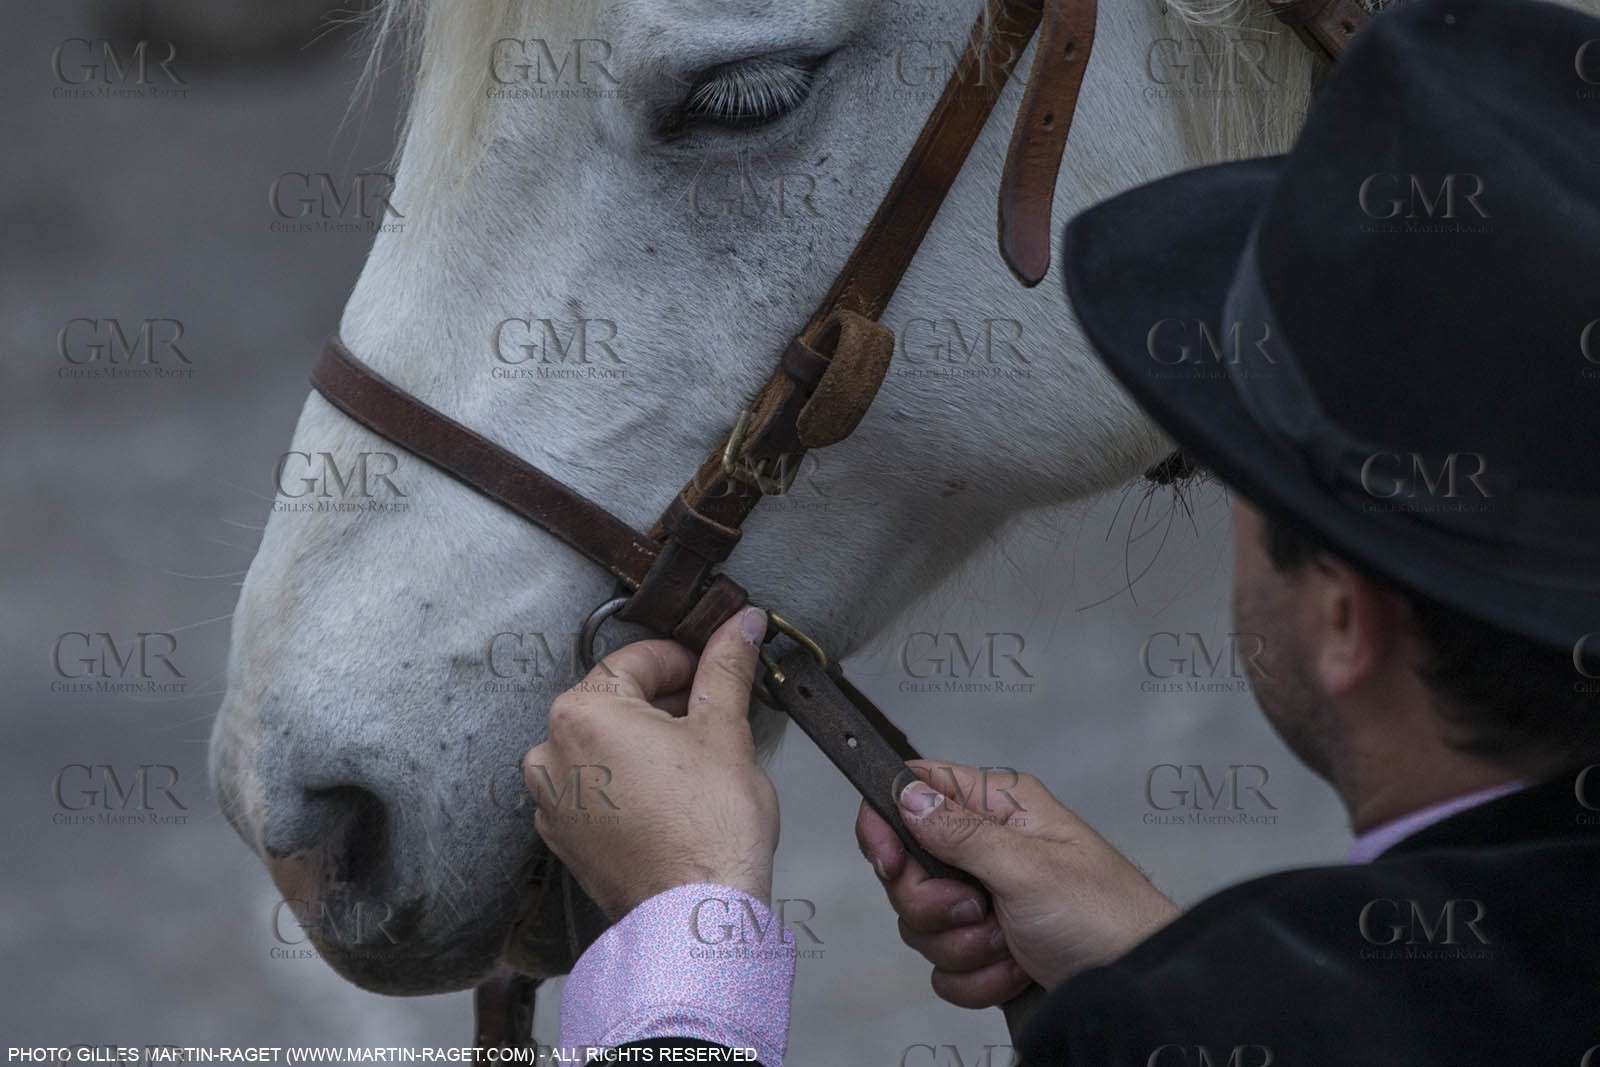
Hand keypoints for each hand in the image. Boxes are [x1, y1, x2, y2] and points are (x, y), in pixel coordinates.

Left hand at [524, 607, 778, 919]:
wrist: (697, 915)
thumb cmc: (707, 830)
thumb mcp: (724, 729)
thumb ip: (725, 668)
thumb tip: (738, 626)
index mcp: (581, 714)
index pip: (636, 660)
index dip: (685, 659)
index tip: (715, 667)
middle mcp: (551, 755)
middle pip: (615, 702)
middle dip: (666, 702)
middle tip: (716, 715)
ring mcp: (554, 802)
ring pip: (604, 747)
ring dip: (647, 742)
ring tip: (697, 761)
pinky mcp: (566, 839)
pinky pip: (597, 789)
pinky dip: (630, 782)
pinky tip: (673, 797)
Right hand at [856, 761, 1178, 1007]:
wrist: (1138, 983)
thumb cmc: (1108, 916)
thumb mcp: (1029, 868)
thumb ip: (961, 833)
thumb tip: (909, 798)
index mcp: (1000, 807)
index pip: (916, 790)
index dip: (888, 821)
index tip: (888, 859)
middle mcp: (988, 847)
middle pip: (908, 868)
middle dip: (936, 904)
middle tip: (978, 909)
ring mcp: (985, 899)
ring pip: (921, 923)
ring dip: (964, 946)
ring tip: (1011, 943)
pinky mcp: (986, 946)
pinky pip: (942, 966)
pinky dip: (976, 977)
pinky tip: (1015, 969)